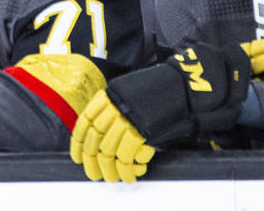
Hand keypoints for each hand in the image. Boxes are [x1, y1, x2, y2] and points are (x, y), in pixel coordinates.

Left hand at [70, 43, 249, 182]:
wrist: (185, 86)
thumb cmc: (160, 93)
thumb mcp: (130, 95)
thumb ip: (114, 111)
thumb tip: (100, 139)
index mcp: (110, 94)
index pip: (85, 119)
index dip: (79, 140)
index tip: (77, 156)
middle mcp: (116, 104)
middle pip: (95, 136)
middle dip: (92, 159)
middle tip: (94, 174)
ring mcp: (129, 115)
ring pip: (109, 148)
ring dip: (111, 168)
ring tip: (115, 178)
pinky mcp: (144, 127)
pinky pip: (128, 153)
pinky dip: (128, 167)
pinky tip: (132, 173)